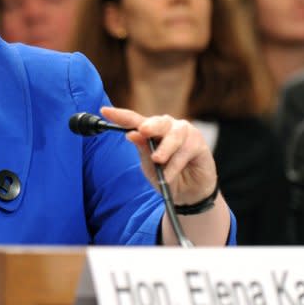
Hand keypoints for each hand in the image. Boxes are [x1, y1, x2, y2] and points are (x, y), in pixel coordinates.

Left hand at [100, 106, 216, 204]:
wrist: (188, 194)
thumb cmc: (167, 176)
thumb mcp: (150, 166)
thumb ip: (142, 150)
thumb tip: (131, 134)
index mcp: (151, 130)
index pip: (134, 120)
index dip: (120, 115)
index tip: (105, 111)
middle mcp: (167, 127)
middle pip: (157, 121)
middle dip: (150, 125)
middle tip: (143, 131)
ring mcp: (184, 132)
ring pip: (173, 135)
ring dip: (164, 149)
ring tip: (158, 160)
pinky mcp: (199, 143)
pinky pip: (185, 150)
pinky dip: (175, 164)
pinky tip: (169, 174)